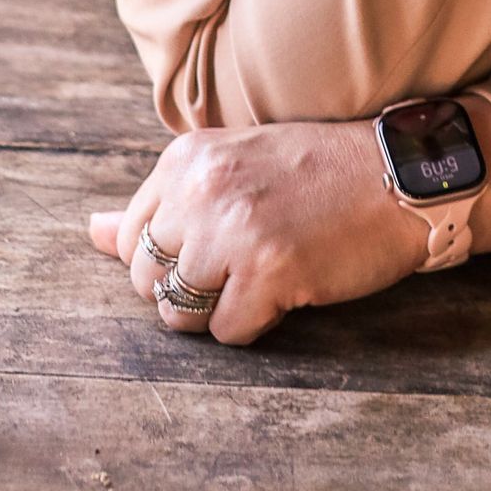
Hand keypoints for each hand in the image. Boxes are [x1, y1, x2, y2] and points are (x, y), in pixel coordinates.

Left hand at [88, 119, 422, 345]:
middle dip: (188, 289)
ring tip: (262, 277)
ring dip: (219, 309)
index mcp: (187, 159)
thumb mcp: (232, 166)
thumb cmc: (318, 173)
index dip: (171, 258)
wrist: (401, 176)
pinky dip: (256, 323)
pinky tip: (288, 288)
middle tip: (241, 266)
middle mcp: (203, 189)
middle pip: (147, 280)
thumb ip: (160, 202)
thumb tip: (89, 234)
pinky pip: (229, 332)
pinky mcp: (270, 270)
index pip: (131, 239)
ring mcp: (235, 231)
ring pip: (180, 312)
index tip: (215, 246)